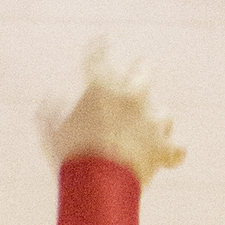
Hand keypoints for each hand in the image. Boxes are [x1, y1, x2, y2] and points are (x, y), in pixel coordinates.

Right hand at [41, 48, 182, 185]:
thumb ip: (51, 113)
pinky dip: (172, 152)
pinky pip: (174, 149)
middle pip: (143, 71)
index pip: (98, 58)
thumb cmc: (72, 154)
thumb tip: (49, 102)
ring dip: (155, 119)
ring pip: (162, 112)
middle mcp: (132, 96)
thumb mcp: (53, 131)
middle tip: (137, 74)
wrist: (98, 182)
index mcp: (102, 86)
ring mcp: (150, 122)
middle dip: (139, 72)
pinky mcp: (161, 148)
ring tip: (150, 126)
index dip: (98, 49)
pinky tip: (174, 153)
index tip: (101, 42)